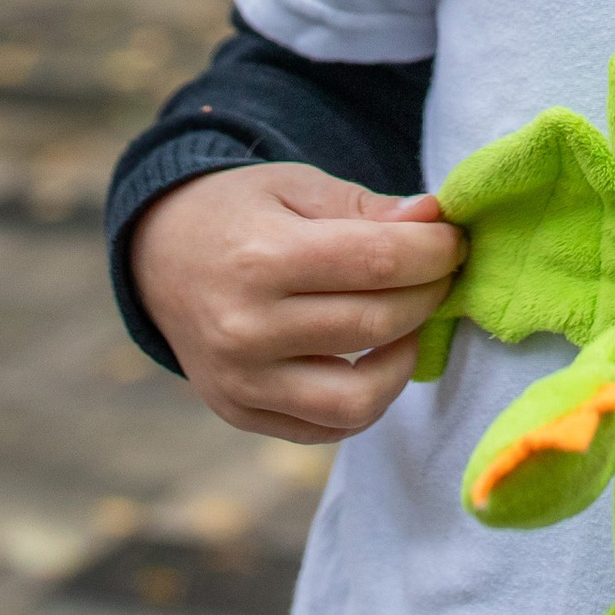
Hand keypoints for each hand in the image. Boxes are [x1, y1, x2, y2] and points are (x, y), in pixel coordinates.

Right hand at [128, 164, 465, 447]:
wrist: (161, 255)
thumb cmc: (241, 211)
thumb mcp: (296, 186)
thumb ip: (365, 206)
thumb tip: (433, 220)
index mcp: (261, 257)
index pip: (378, 263)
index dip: (434, 252)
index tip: (453, 241)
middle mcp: (246, 329)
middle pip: (375, 326)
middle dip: (429, 295)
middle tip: (440, 273)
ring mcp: (241, 381)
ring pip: (358, 398)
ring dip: (405, 359)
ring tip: (409, 321)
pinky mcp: (241, 412)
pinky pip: (328, 428)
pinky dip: (367, 399)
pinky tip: (374, 357)